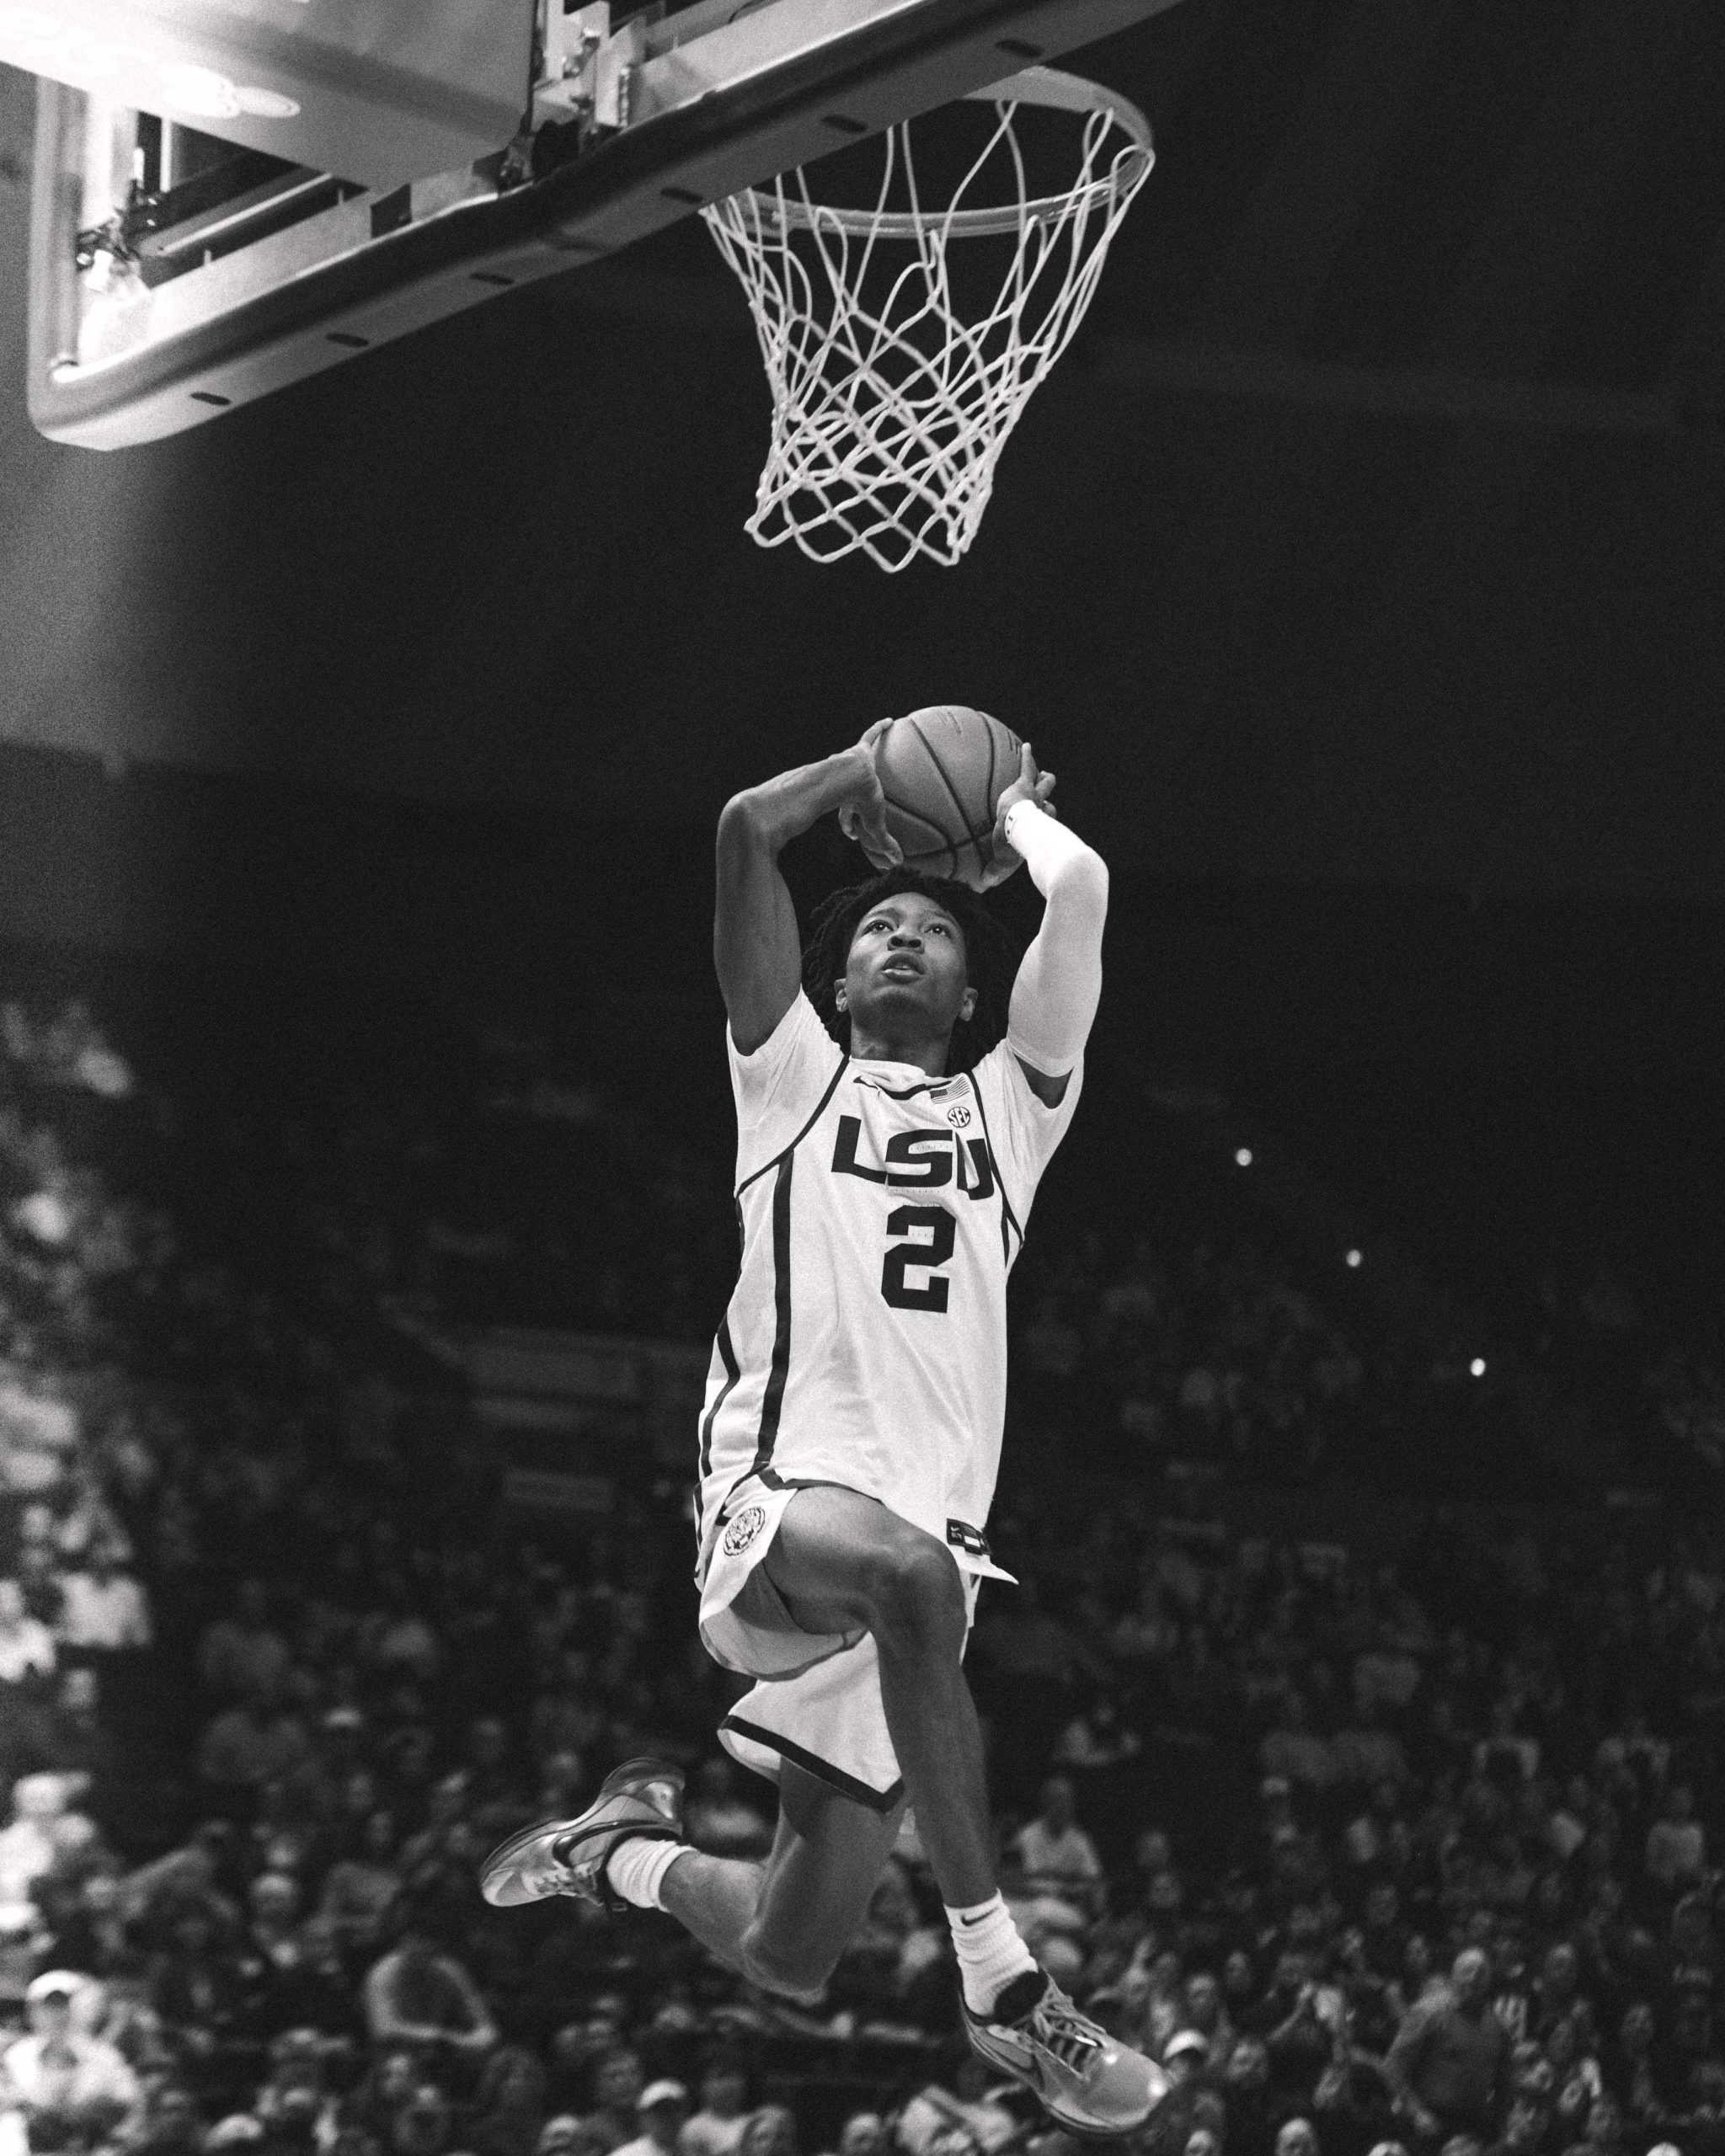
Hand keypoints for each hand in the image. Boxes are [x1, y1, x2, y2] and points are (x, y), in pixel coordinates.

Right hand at [836, 717, 904, 870]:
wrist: (849, 777)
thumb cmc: (859, 800)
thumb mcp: (875, 823)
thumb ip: (884, 842)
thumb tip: (897, 863)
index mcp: (845, 803)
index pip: (845, 817)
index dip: (849, 826)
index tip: (852, 834)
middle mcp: (844, 785)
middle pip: (848, 792)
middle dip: (848, 799)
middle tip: (855, 801)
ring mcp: (850, 766)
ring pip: (854, 765)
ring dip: (860, 760)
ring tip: (867, 753)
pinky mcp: (860, 748)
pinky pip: (871, 735)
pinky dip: (880, 728)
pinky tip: (891, 720)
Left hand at [973, 743, 1056, 889]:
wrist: (1022, 831)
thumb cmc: (1015, 848)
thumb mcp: (1003, 861)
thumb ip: (993, 871)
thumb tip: (981, 886)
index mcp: (1039, 825)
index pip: (1046, 816)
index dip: (1046, 815)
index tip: (1045, 813)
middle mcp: (1042, 810)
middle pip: (1048, 798)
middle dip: (1047, 792)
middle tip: (1047, 785)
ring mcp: (1035, 796)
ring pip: (1044, 784)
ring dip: (1043, 779)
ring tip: (1044, 774)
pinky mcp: (1024, 785)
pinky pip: (1027, 767)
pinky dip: (1027, 757)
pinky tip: (1027, 746)